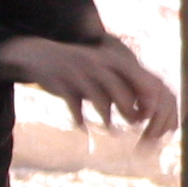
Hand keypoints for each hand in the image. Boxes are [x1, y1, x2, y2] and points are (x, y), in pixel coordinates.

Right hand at [2, 35, 177, 141]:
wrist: (41, 56)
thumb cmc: (79, 71)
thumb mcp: (101, 74)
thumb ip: (120, 89)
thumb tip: (142, 115)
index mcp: (110, 60)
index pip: (134, 76)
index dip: (143, 96)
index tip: (147, 114)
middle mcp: (96, 63)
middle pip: (118, 87)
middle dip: (128, 108)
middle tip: (134, 124)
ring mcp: (78, 72)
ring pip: (98, 97)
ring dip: (107, 117)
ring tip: (112, 130)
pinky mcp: (61, 82)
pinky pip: (74, 104)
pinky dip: (79, 118)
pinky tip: (82, 128)